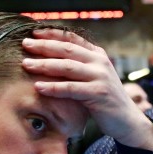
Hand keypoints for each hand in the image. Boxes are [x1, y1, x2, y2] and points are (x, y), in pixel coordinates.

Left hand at [21, 28, 152, 153]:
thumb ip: (78, 67)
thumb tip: (50, 59)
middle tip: (25, 45)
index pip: (72, 39)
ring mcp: (100, 77)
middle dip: (44, 46)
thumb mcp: (93, 78)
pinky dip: (54, 87)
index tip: (33, 33)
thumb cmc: (105, 100)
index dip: (52, 34)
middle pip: (67, 50)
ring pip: (67, 67)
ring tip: (26, 65)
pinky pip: (71, 89)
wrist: (127, 120)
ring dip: (45, 65)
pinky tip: (39, 87)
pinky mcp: (98, 93)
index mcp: (97, 55)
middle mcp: (100, 62)